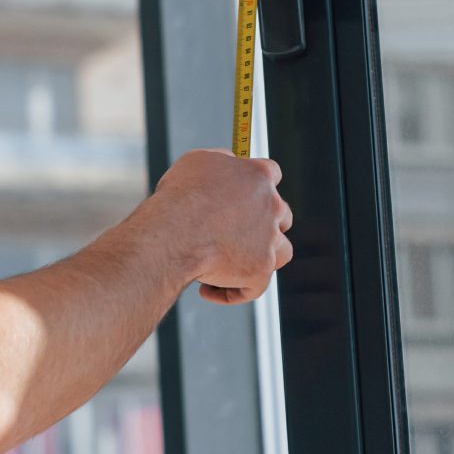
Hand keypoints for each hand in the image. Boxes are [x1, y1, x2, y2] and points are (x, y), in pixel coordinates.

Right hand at [150, 147, 292, 304]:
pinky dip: (231, 292)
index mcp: (258, 176)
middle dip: (262, 224)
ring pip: (279, 252)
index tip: (243, 196)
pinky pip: (253, 287)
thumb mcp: (197, 162)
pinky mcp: (260, 271)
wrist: (173, 232)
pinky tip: (206, 289)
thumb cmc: (179, 196)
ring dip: (259, 258)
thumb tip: (228, 165)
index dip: (257, 187)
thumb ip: (221, 163)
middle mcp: (272, 207)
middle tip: (232, 234)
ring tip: (229, 263)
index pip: (271, 174)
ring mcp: (269, 241)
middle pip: (281, 216)